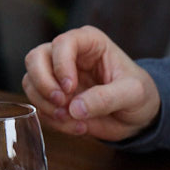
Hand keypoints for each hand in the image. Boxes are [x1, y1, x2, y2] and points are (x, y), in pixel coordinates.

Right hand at [22, 26, 161, 140]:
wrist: (138, 117)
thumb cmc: (139, 95)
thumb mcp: (133, 94)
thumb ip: (106, 98)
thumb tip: (75, 108)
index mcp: (90, 42)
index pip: (63, 43)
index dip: (61, 65)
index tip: (70, 88)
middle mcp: (68, 55)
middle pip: (35, 58)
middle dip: (44, 84)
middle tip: (62, 104)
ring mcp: (57, 76)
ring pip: (30, 82)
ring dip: (47, 106)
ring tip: (74, 121)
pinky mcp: (53, 97)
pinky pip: (38, 106)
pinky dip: (52, 120)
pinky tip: (77, 127)